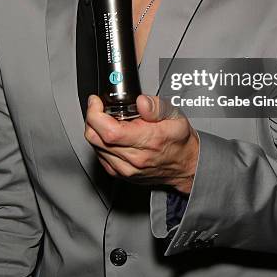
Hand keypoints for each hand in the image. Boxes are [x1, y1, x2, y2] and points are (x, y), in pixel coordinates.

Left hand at [84, 94, 198, 192]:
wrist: (185, 165)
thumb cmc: (178, 140)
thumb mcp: (174, 115)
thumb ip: (157, 106)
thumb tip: (141, 101)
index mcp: (147, 141)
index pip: (109, 131)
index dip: (95, 114)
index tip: (96, 102)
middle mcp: (134, 159)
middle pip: (96, 138)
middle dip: (92, 118)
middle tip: (99, 107)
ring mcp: (125, 169)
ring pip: (95, 147)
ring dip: (95, 130)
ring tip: (109, 120)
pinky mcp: (120, 174)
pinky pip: (99, 156)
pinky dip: (99, 143)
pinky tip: (110, 135)